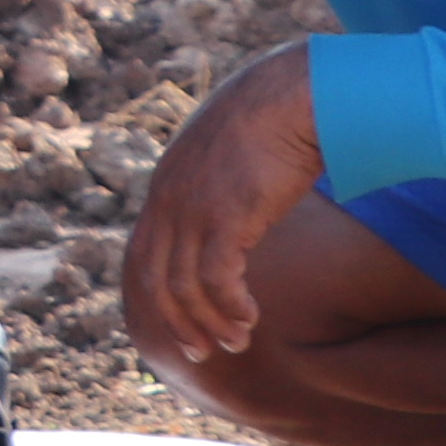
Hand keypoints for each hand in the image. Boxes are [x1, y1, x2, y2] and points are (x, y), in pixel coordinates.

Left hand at [119, 40, 326, 376]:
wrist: (298, 93)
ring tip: (235, 343)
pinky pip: (215, 279)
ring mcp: (192, 208)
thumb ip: (223, 182)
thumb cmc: (277, 118)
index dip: (160, 295)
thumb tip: (239, 204)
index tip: (181, 323)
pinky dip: (229, 306)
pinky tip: (249, 319)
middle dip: (176, 321)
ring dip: (209, 322)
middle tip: (201, 353)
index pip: (146, 254)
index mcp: (167, 185)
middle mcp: (169, 199)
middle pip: (155, 279)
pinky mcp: (225, 216)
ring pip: (184, 286)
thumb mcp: (233, 154)